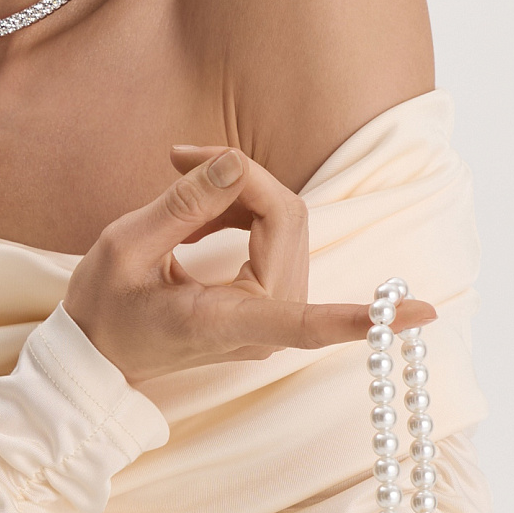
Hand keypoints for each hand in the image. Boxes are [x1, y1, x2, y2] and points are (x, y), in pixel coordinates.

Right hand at [64, 146, 436, 382]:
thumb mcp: (126, 247)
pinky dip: (239, 209)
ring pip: (284, 223)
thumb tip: (231, 163)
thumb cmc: (100, 308)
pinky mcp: (263, 304)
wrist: (90, 352)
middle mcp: (259, 327)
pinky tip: (193, 207)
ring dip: (240, 190)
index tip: (424, 314)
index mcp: (225, 324)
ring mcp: (265, 318)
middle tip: (182, 159)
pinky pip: (273, 237)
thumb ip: (183, 205)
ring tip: (179, 174)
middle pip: (288, 223)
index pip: (306, 324)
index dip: (363, 318)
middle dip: (245, 179)